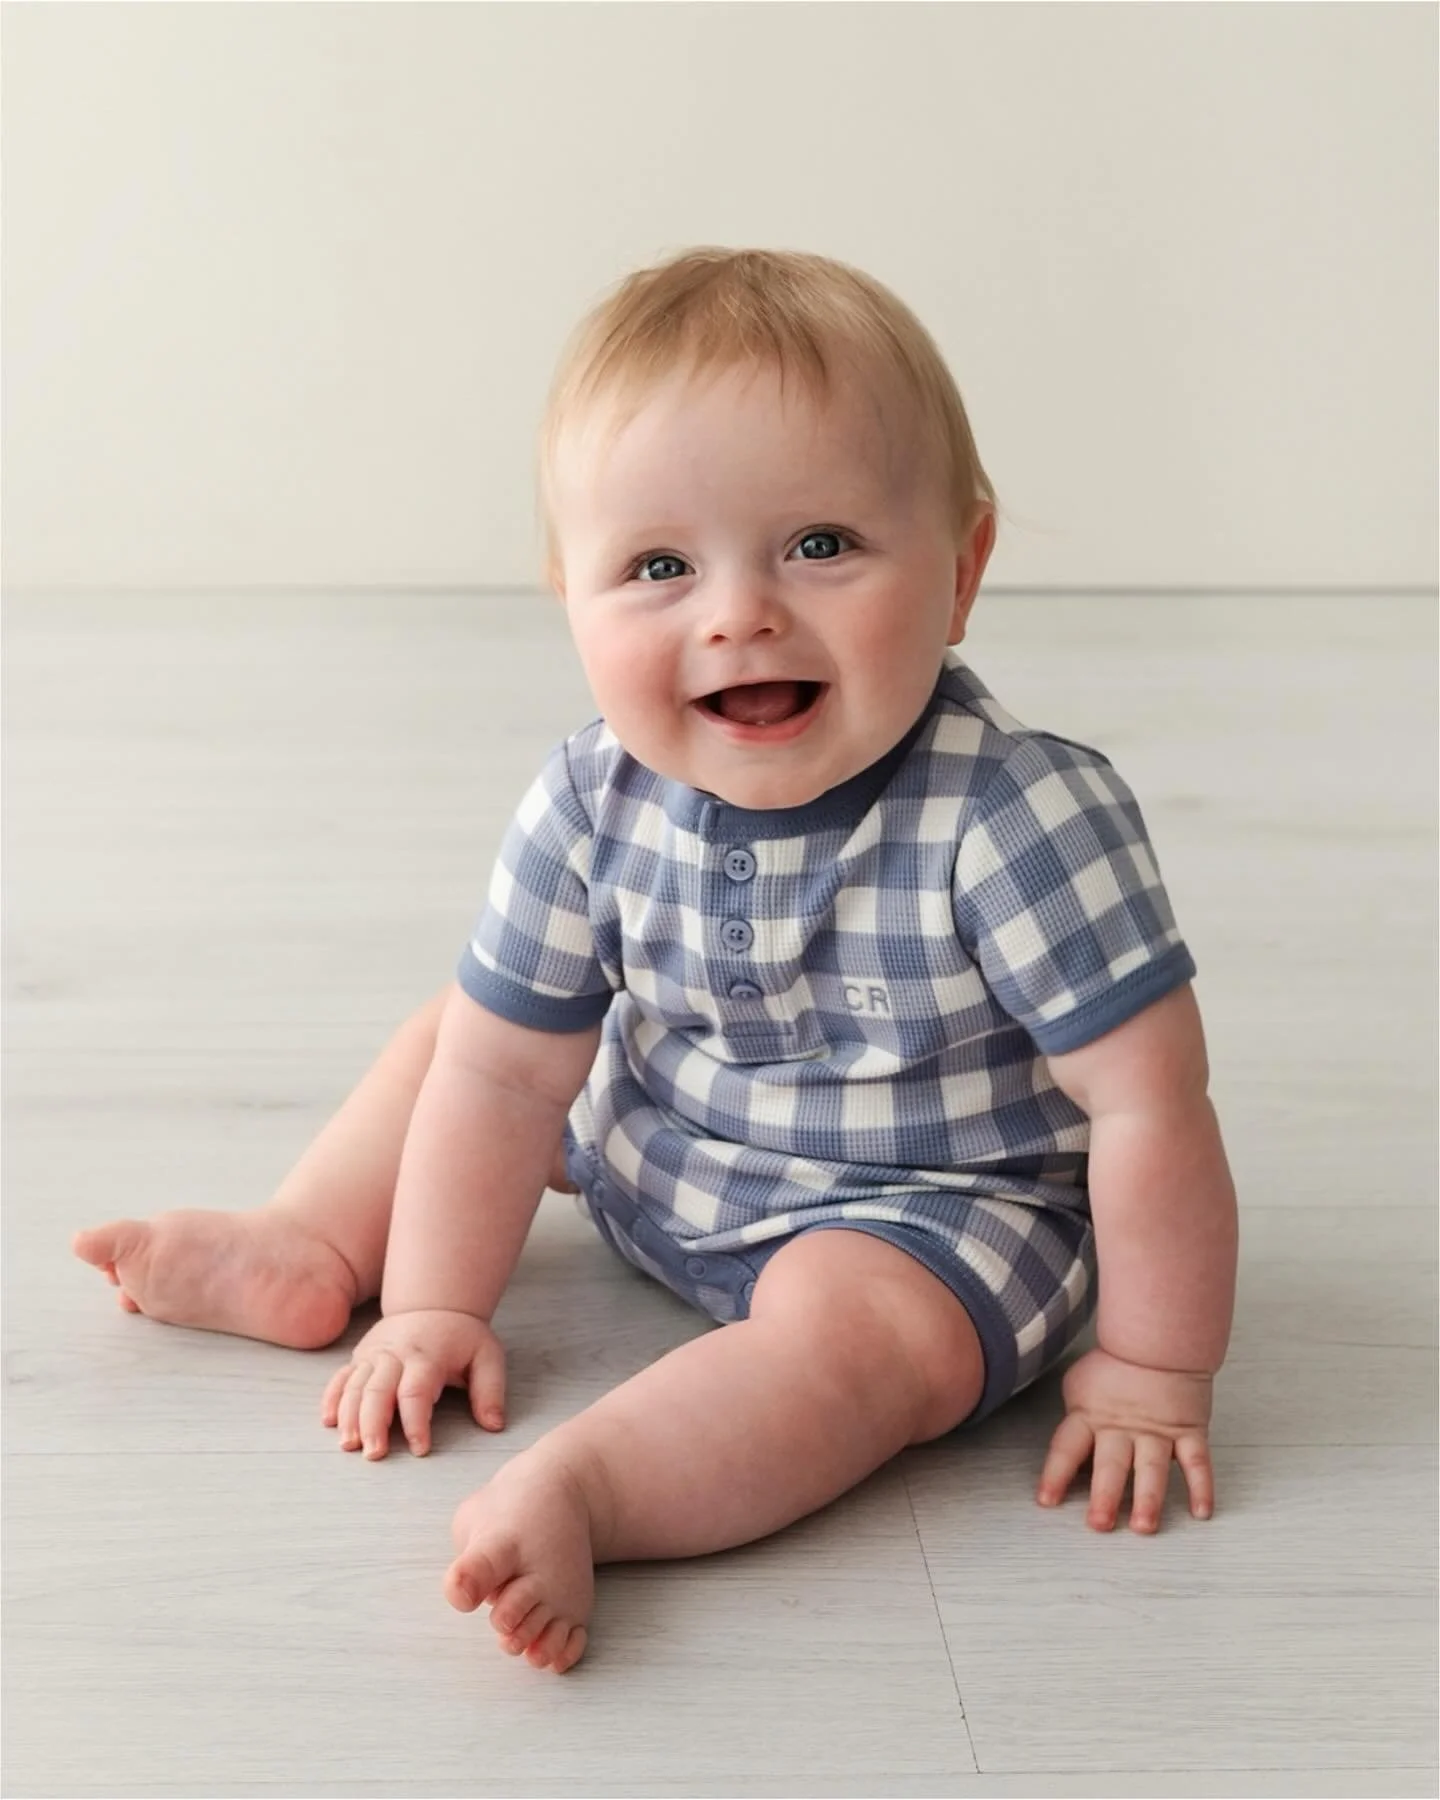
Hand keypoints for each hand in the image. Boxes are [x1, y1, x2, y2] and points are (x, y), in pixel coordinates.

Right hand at [321, 1308, 505, 1459]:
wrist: (435, 1301)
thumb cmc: (462, 1336)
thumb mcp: (487, 1356)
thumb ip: (491, 1391)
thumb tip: (494, 1426)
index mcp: (427, 1356)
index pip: (416, 1392)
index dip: (416, 1422)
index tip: (420, 1449)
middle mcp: (395, 1355)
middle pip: (378, 1391)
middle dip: (374, 1425)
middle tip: (374, 1454)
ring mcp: (374, 1355)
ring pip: (355, 1387)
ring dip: (349, 1416)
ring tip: (349, 1445)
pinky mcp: (360, 1356)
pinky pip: (341, 1378)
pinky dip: (332, 1399)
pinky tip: (329, 1422)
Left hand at [1036, 1345, 1214, 1532]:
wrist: (1159, 1337)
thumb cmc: (1116, 1360)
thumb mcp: (1080, 1383)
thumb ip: (1077, 1417)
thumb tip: (1072, 1448)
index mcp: (1090, 1416)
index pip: (1067, 1448)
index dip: (1055, 1475)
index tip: (1047, 1501)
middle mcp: (1122, 1428)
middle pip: (1111, 1466)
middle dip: (1104, 1497)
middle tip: (1099, 1524)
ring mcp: (1157, 1431)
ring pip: (1152, 1469)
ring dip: (1148, 1499)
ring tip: (1144, 1527)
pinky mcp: (1188, 1430)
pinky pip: (1197, 1462)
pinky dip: (1202, 1487)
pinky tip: (1201, 1512)